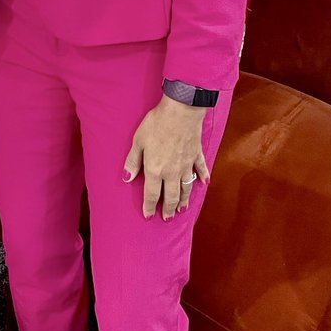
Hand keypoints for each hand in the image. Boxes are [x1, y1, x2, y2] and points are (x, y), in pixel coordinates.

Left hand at [123, 96, 209, 220]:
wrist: (180, 111)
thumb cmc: (156, 124)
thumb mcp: (138, 141)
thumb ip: (133, 161)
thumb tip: (127, 178)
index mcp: (155, 170)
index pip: (152, 194)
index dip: (149, 207)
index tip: (148, 216)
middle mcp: (172, 172)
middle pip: (171, 196)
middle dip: (168, 209)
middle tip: (167, 218)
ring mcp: (187, 165)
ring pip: (186, 188)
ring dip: (184, 200)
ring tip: (182, 209)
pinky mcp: (197, 155)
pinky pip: (201, 170)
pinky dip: (203, 178)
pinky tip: (204, 184)